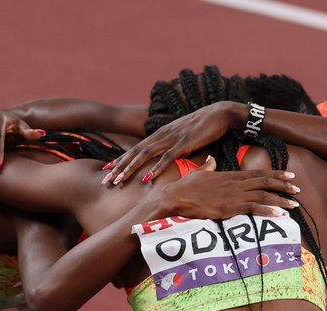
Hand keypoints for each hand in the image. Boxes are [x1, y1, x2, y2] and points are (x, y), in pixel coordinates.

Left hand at [103, 101, 240, 186]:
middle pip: (135, 152)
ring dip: (131, 168)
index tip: (108, 169)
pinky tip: (147, 178)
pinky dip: (155, 168)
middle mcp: (161, 135)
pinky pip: (166, 158)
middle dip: (119, 166)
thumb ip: (172, 145)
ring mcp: (171, 138)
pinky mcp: (183, 143)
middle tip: (106, 180)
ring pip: (145, 155)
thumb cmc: (203, 126)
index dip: (121, 159)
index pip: (136, 148)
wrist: (220, 113)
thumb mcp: (183, 136)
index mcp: (160, 134)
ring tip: (118, 180)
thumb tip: (166, 157)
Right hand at [141, 156, 300, 219]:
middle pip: (265, 182)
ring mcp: (233, 195)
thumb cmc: (185, 186)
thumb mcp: (199, 173)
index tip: (289, 175)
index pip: (258, 173)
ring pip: (263, 195)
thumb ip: (208, 167)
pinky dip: (268, 210)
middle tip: (298, 189)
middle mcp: (235, 183)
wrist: (176, 196)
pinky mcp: (229, 207)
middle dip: (284, 185)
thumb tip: (211, 161)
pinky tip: (280, 214)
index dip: (275, 174)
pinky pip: (253, 208)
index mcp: (230, 174)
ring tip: (295, 204)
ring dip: (281, 199)